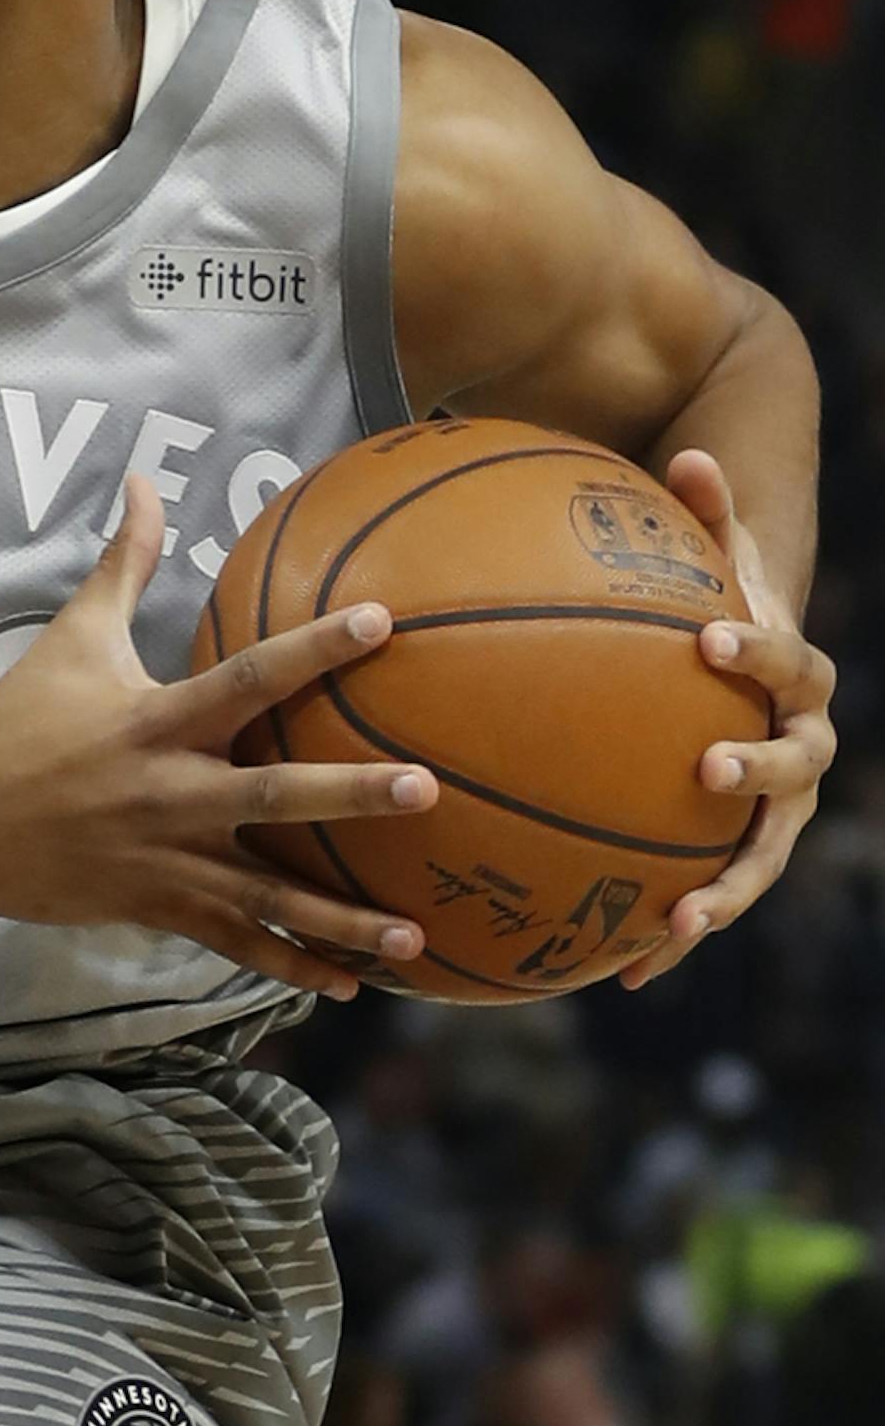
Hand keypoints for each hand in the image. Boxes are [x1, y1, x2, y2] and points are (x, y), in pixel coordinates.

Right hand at [0, 477, 436, 997]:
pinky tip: (350, 986)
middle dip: (350, 794)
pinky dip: (292, 968)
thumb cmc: (17, 721)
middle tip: (424, 789)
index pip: (249, 676)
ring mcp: (166, 858)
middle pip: (274, 794)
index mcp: (157, 721)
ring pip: (267, 896)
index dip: (315, 646)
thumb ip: (124, 562)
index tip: (382, 621)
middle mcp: (170, 793)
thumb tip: (144, 481)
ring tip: (415, 937)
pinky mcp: (156, 907)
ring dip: (342, 920)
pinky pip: (235, 944)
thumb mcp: (73, 635)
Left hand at [618, 449, 835, 988]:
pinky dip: (672, 935)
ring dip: (723, 893)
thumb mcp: (714, 563)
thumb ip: (703, 516)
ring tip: (676, 922)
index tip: (712, 638)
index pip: (788, 661)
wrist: (751, 675)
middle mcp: (804, 750)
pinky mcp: (743, 857)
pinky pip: (711, 900)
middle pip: (795, 767)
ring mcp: (779, 813)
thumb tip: (691, 451)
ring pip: (761, 858)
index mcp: (797, 678)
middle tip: (708, 771)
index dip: (757, 650)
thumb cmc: (720, 608)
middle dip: (757, 771)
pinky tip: (620, 973)